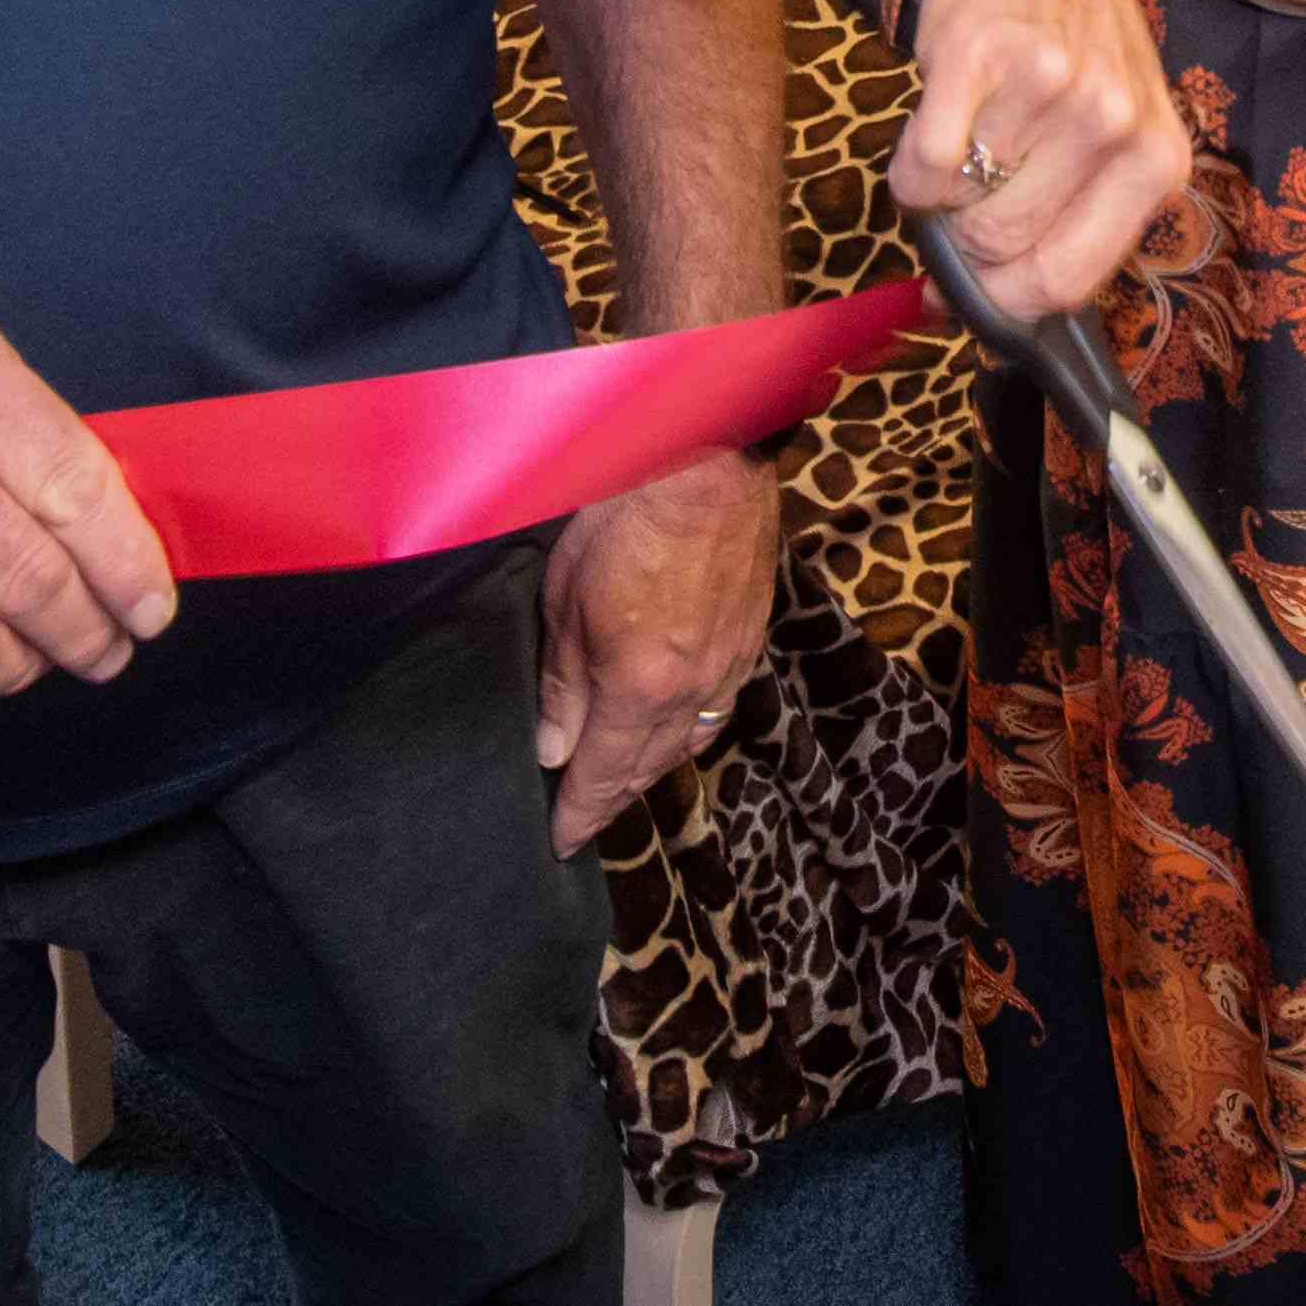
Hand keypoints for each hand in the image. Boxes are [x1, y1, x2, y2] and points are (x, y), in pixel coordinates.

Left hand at [533, 445, 783, 848]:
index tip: (560, 843)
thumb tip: (553, 751)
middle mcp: (692, 690)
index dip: (579, 814)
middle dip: (614, 798)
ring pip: (691, 741)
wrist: (708, 462)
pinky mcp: (752, 634)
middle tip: (585, 817)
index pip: (603, 775)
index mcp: (640, 689)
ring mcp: (730, 663)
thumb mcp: (566, 602)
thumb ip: (562, 686)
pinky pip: (721, 704)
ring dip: (655, 766)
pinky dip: (693, 728)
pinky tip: (680, 725)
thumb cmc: (625, 518)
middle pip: (650, 766)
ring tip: (626, 779)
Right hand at [897, 0, 1187, 321]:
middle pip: (1003, 249)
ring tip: (962, 145)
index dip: (1005, 300)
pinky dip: (910, 167)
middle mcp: (1115, 125)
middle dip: (965, 243)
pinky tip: (932, 127)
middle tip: (965, 199)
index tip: (977, 290)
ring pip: (959, 209)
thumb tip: (969, 312)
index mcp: (1157, 161)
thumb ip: (1064, 221)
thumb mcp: (1111, 131)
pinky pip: (924, 163)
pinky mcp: (982, 54)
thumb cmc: (1079, 45)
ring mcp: (1052, 87)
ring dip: (940, 196)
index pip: (1066, 280)